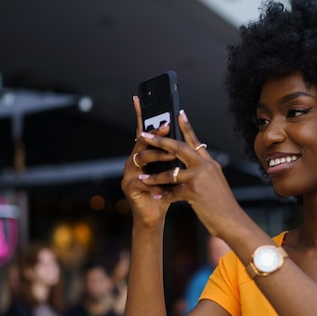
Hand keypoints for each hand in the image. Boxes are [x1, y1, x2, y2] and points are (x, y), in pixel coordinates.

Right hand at [120, 96, 174, 227]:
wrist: (155, 216)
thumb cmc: (166, 193)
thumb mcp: (174, 171)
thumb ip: (175, 156)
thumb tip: (188, 136)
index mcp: (144, 154)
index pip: (143, 131)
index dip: (141, 115)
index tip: (139, 98)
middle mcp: (133, 160)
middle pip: (142, 140)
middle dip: (155, 133)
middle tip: (167, 126)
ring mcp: (128, 172)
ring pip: (141, 157)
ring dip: (157, 156)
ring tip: (171, 157)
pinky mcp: (128, 185)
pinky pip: (141, 178)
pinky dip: (154, 179)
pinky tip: (163, 182)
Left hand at [133, 106, 244, 237]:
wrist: (232, 220)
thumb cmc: (222, 205)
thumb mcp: (215, 184)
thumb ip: (203, 173)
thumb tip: (189, 167)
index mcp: (210, 163)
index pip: (196, 141)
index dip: (187, 126)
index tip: (179, 113)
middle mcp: (205, 167)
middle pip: (179, 148)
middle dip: (160, 141)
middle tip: (145, 135)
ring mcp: (200, 178)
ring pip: (171, 173)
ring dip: (154, 177)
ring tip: (142, 178)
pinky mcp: (194, 192)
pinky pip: (173, 192)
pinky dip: (164, 195)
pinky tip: (156, 197)